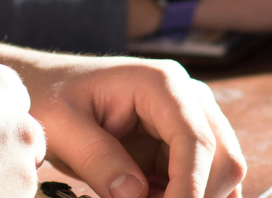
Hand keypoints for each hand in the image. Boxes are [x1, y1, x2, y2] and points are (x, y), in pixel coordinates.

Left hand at [0, 48, 245, 197]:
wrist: (48, 88)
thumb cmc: (51, 98)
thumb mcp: (61, 128)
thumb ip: (98, 159)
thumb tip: (134, 195)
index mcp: (162, 84)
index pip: (197, 141)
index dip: (189, 187)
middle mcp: (190, 99)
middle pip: (223, 160)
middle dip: (193, 196)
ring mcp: (194, 120)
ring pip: (223, 174)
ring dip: (191, 197)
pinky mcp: (187, 144)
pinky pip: (206, 180)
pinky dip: (186, 197)